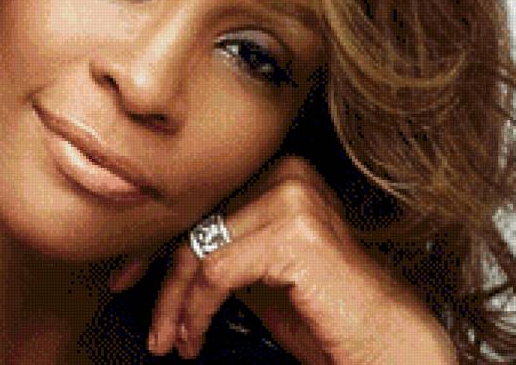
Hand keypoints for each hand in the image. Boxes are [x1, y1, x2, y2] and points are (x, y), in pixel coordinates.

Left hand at [109, 156, 457, 363]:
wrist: (388, 343)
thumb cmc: (326, 312)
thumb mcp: (258, 271)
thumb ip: (220, 248)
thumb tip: (160, 253)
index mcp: (280, 171)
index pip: (202, 202)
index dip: (157, 243)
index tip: (127, 275)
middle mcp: (287, 173)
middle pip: (196, 223)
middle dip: (161, 278)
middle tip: (150, 324)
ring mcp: (293, 197)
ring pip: (200, 250)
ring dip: (176, 305)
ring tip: (173, 341)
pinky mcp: (295, 233)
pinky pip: (217, 271)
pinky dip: (196, 309)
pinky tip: (194, 335)